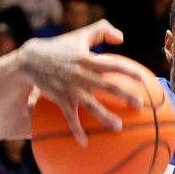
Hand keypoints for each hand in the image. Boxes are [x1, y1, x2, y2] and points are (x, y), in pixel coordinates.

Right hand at [17, 20, 143, 144]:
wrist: (31, 59)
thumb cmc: (59, 47)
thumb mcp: (80, 35)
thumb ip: (102, 30)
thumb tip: (122, 38)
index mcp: (88, 59)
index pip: (113, 64)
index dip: (128, 71)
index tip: (142, 79)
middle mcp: (82, 75)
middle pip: (108, 87)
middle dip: (125, 96)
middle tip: (139, 105)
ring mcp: (71, 88)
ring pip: (92, 105)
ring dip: (106, 117)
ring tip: (119, 128)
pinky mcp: (61, 99)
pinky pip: (71, 118)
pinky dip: (77, 131)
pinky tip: (85, 143)